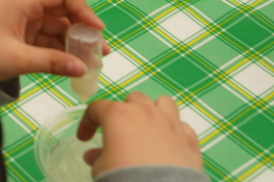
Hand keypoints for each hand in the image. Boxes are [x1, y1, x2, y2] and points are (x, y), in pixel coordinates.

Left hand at [0, 0, 104, 81]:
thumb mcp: (16, 59)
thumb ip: (51, 62)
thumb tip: (81, 68)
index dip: (83, 9)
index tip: (96, 31)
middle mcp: (26, 4)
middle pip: (64, 8)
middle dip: (83, 28)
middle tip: (100, 52)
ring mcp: (23, 18)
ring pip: (57, 24)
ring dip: (74, 41)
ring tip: (91, 63)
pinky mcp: (21, 33)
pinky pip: (47, 36)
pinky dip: (61, 48)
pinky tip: (73, 64)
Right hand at [78, 93, 204, 174]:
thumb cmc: (124, 177)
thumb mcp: (101, 169)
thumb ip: (97, 158)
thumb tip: (95, 157)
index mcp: (118, 115)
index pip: (96, 109)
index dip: (87, 123)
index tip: (84, 138)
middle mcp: (145, 112)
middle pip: (133, 99)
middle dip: (125, 112)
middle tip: (121, 132)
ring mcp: (170, 124)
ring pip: (164, 103)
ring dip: (155, 113)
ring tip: (149, 129)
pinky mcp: (189, 141)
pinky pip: (183, 127)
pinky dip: (175, 133)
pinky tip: (170, 146)